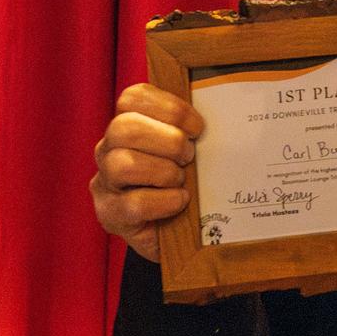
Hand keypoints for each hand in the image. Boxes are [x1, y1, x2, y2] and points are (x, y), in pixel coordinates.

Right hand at [89, 83, 206, 262]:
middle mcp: (109, 150)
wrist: (179, 236)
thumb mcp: (193, 155)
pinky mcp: (111, 214)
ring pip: (123, 163)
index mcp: (129, 127)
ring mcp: (106, 183)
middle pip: (124, 128)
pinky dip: (165, 201)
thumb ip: (197, 134)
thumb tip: (230, 117)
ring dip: (164, 172)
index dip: (169, 108)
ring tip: (182, 181)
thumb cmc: (188, 187)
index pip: (132, 98)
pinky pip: (134, 203)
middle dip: (169, 141)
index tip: (198, 128)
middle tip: (190, 157)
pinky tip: (180, 202)